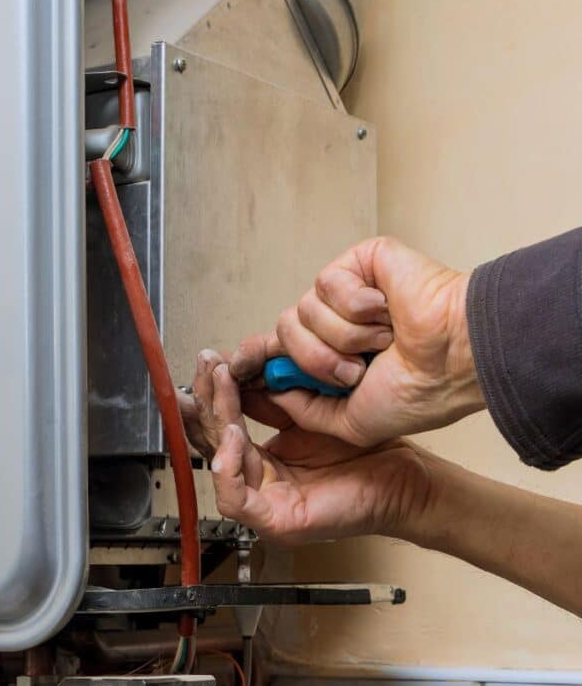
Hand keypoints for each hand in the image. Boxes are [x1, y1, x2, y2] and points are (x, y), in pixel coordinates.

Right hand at [179, 351, 433, 543]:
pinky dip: (228, 467)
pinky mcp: (276, 523)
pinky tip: (234, 434)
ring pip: (217, 466)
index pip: (222, 428)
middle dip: (207, 400)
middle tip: (208, 365)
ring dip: (214, 422)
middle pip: (213, 443)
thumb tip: (242, 370)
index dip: (212, 395)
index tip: (211, 362)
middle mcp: (259, 485)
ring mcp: (265, 506)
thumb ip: (274, 400)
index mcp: (264, 463)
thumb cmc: (368, 452)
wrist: (405, 479)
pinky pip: (233, 499)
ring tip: (223, 386)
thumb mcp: (310, 414)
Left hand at [229, 236, 484, 445]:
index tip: (234, 370)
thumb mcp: (349, 422)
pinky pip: (326, 284)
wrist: (452, 363)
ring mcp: (345, 293)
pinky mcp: (359, 263)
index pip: (276, 352)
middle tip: (357, 371)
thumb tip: (272, 390)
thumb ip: (305, 410)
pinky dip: (358, 306)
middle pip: (282, 335)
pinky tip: (386, 310)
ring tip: (382, 341)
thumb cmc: (418, 392)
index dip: (252, 359)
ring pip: (301, 314)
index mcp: (331, 358)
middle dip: (315, 361)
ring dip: (343, 338)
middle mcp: (334, 324)